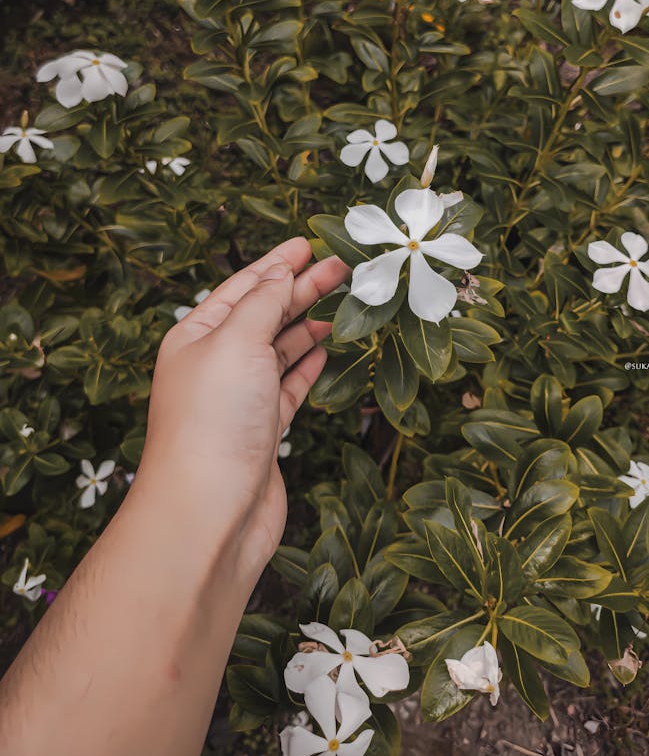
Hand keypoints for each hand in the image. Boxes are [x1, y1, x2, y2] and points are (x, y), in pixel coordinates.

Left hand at [140, 237, 348, 564]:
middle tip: (343, 267)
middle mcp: (215, 364)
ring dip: (309, 324)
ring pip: (279, 350)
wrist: (210, 511)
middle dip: (302, 289)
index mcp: (196, 336)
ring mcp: (240, 399)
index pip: (241, 287)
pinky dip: (307, 365)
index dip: (275, 263)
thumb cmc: (214, 421)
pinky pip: (289, 386)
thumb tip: (279, 274)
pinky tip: (325, 348)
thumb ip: (262, 302)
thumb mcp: (236, 342)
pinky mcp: (263, 430)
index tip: (309, 243)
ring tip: (345, 301)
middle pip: (264, 315)